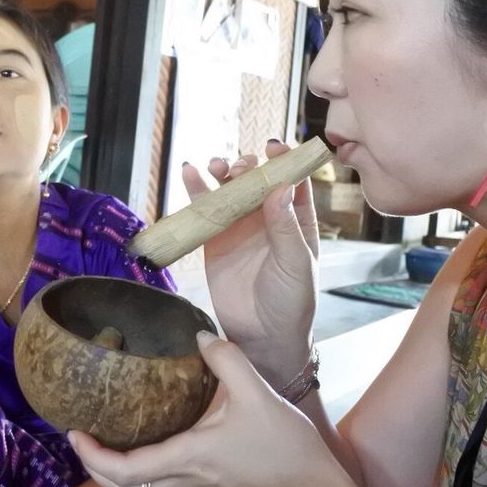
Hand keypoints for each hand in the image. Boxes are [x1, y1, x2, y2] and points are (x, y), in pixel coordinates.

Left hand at [71, 332, 335, 486]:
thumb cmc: (284, 447)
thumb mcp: (258, 393)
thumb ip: (226, 359)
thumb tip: (199, 335)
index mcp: (188, 458)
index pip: (125, 469)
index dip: (92, 455)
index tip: (74, 431)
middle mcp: (184, 480)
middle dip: (93, 467)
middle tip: (79, 437)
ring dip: (112, 474)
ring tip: (102, 442)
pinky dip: (138, 476)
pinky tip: (144, 448)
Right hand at [185, 141, 319, 384]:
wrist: (263, 339)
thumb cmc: (292, 304)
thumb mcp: (296, 264)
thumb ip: (286, 227)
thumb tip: (280, 188)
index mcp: (297, 221)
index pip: (292, 180)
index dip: (284, 159)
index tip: (273, 147)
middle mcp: (268, 219)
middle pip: (257, 179)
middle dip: (249, 166)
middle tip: (240, 169)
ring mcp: (240, 228)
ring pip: (230, 189)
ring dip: (224, 172)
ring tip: (218, 166)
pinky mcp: (214, 241)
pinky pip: (204, 210)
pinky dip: (196, 189)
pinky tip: (189, 172)